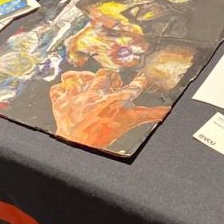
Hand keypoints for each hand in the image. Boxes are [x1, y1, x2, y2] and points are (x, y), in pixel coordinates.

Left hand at [49, 69, 168, 148]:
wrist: (79, 147)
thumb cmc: (104, 134)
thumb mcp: (129, 123)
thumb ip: (149, 115)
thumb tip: (167, 112)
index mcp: (112, 100)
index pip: (131, 87)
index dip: (138, 84)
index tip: (141, 81)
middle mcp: (94, 94)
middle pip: (104, 76)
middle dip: (110, 78)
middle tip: (113, 84)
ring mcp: (75, 96)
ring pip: (75, 77)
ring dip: (82, 78)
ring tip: (88, 82)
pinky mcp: (60, 101)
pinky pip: (56, 88)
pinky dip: (61, 89)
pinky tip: (68, 91)